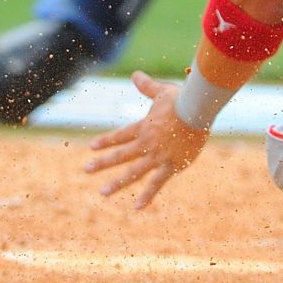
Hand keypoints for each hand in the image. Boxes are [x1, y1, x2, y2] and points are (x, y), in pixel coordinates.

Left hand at [85, 70, 208, 208]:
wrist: (197, 110)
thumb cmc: (182, 99)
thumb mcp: (162, 92)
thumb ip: (147, 86)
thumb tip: (135, 74)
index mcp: (144, 127)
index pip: (120, 136)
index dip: (106, 141)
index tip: (91, 147)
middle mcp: (146, 143)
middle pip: (121, 154)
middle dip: (102, 162)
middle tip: (86, 169)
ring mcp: (157, 156)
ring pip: (133, 172)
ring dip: (117, 183)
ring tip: (102, 192)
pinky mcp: (171, 165)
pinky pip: (157, 183)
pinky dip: (147, 196)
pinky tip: (137, 207)